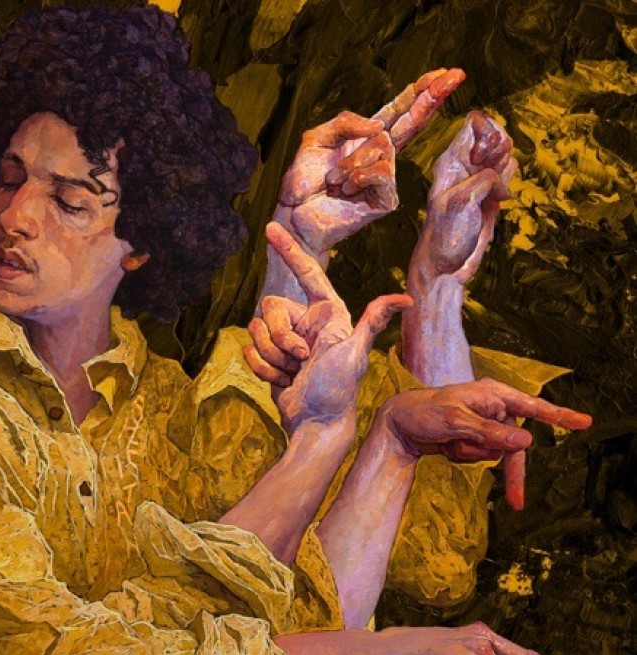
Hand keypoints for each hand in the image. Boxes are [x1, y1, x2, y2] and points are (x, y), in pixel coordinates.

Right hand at [244, 222, 411, 434]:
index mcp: (328, 312)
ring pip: (256, 328)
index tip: (270, 227)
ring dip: (271, 358)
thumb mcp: (354, 353)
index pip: (307, 272)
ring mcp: (286, 338)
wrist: (315, 422)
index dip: (289, 249)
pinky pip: (250, 349)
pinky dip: (262, 368)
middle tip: (301, 359)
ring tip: (293, 373)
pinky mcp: (270, 355)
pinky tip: (282, 381)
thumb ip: (373, 321)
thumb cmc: (337, 390)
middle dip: (279, 338)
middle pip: (270, 307)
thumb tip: (407, 299)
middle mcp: (306, 319)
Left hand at [277, 68, 465, 257]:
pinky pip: (383, 171)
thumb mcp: (316, 139)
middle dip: (431, 96)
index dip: (418, 92)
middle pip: (412, 121)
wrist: (296, 213)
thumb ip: (344, 122)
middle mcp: (380, 155)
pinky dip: (360, 175)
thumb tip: (378, 125)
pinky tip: (347, 188)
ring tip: (334, 180)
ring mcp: (385, 178)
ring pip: (384, 146)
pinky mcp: (386, 199)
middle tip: (457, 74)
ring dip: (352, 161)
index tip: (443, 72)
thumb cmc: (303, 182)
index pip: (398, 111)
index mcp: (365, 139)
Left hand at [379, 378, 591, 508]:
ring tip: (450, 442)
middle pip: (516, 445)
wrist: (397, 423)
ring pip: (495, 453)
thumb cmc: (423, 413)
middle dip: (510, 471)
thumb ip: (490, 432)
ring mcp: (484, 424)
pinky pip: (480, 457)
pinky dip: (463, 457)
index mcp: (493, 394)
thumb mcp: (455, 422)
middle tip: (517, 502)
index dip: (560, 417)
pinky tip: (446, 446)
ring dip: (472, 455)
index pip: (533, 407)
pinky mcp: (474, 438)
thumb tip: (527, 441)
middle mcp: (493, 407)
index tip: (585, 423)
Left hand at [411, 110, 515, 283]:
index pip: (475, 121)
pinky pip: (508, 173)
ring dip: (506, 170)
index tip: (483, 158)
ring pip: (506, 154)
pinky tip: (496, 201)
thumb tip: (502, 178)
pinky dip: (508, 183)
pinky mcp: (490, 193)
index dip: (488, 132)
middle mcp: (465, 164)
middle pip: (497, 133)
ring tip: (492, 193)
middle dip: (502, 150)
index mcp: (451, 160)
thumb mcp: (460, 201)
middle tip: (491, 174)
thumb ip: (484, 179)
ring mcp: (479, 178)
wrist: (445, 265)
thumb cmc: (444, 235)